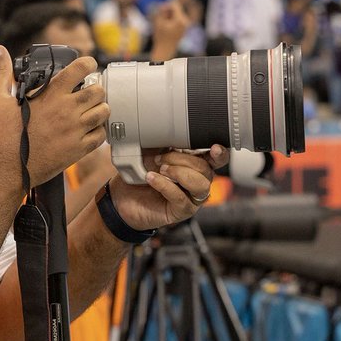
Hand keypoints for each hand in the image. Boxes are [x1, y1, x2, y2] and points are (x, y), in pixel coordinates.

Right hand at [0, 46, 107, 191]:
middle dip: (96, 88)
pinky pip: (101, 136)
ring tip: (89, 111)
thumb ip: (2, 72)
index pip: (81, 69)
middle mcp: (67, 111)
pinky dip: (98, 131)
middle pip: (99, 91)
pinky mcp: (77, 151)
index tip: (86, 66)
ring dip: (99, 109)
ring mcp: (74, 132)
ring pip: (104, 113)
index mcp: (50, 95)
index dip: (87, 63)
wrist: (3, 169)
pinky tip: (88, 130)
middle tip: (87, 92)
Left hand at [109, 146, 228, 229]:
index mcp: (194, 165)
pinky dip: (166, 185)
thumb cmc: (138, 174)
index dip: (220, 154)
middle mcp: (197, 181)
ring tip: (160, 169)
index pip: (216, 159)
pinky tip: (152, 178)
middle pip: (206, 169)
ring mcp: (191, 198)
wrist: (121, 197)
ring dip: (180, 173)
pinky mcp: (181, 212)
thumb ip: (165, 142)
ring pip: (200, 185)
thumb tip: (168, 127)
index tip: (215, 147)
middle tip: (160, 158)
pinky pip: (181, 198)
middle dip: (183, 159)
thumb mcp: (150, 152)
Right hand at [149, 0, 189, 61]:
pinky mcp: (184, 27)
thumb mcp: (158, 21)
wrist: (165, 50)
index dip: (166, 6)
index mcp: (180, 20)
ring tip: (163, 24)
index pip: (174, 5)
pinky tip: (166, 26)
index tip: (159, 12)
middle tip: (161, 20)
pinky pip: (177, 17)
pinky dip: (171, 19)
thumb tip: (163, 4)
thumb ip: (160, 10)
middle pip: (176, 9)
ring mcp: (186, 24)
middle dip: (167, 12)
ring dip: (168, 16)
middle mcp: (185, 21)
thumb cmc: (160, 37)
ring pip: (176, 13)